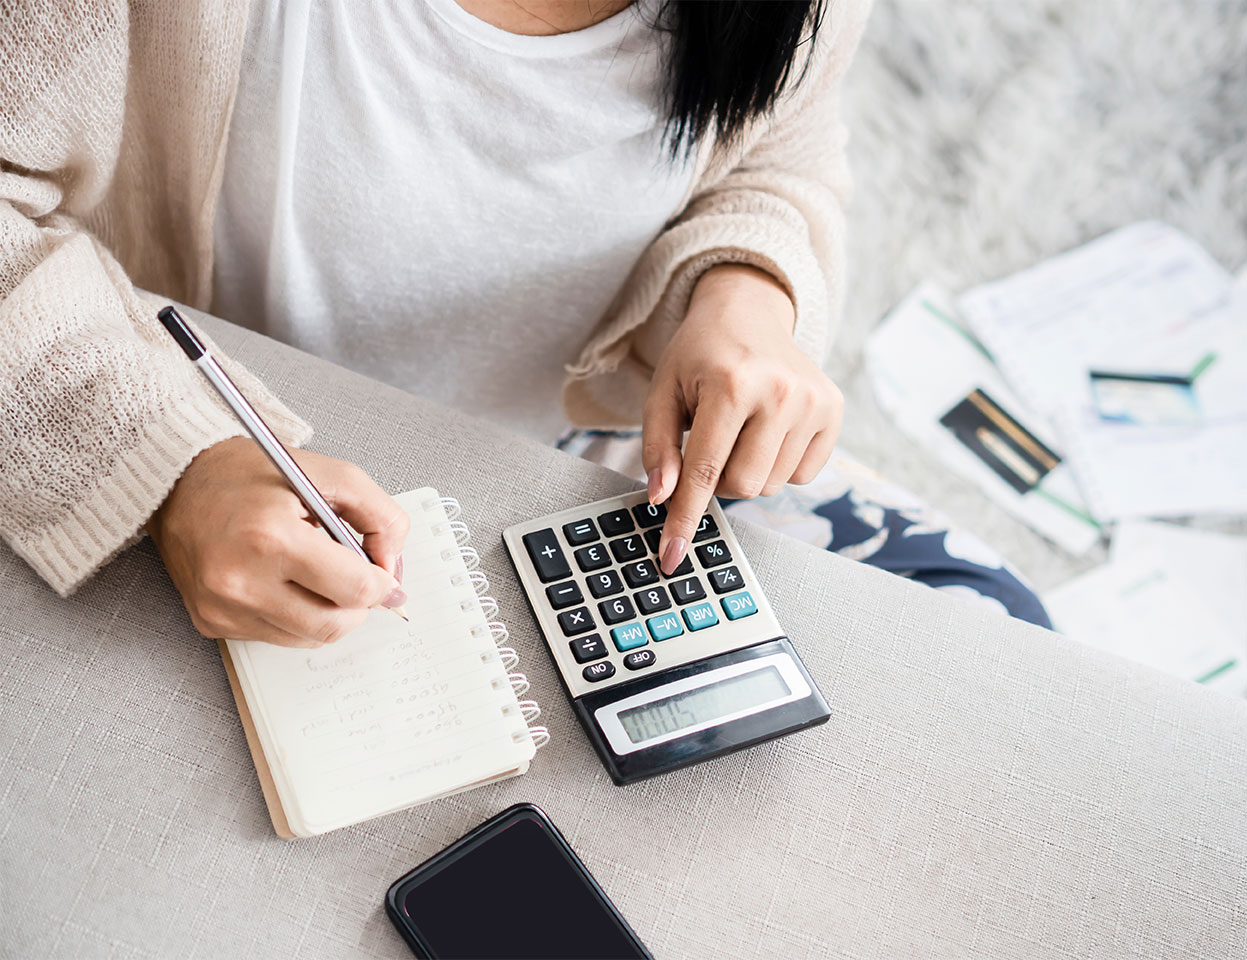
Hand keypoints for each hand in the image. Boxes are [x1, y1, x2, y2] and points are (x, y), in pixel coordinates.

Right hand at [147, 437, 409, 646]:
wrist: (179, 483)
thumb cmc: (254, 475)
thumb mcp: (331, 475)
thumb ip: (380, 517)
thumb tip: (392, 570)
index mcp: (270, 536)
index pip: (354, 589)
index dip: (382, 584)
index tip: (383, 575)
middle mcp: (240, 579)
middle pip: (333, 625)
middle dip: (359, 606)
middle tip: (357, 579)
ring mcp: (222, 607)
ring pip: (308, 638)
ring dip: (329, 613)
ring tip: (318, 574)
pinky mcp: (211, 622)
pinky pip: (277, 637)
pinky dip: (296, 617)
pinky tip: (286, 582)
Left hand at [642, 264, 842, 573]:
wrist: (748, 311)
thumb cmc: (699, 355)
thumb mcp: (662, 392)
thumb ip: (658, 447)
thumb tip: (662, 498)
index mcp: (732, 384)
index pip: (705, 471)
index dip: (684, 518)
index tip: (671, 556)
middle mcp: (781, 392)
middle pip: (742, 486)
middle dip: (718, 479)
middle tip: (710, 442)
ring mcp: (814, 401)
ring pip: (771, 486)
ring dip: (747, 471)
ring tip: (739, 428)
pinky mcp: (834, 410)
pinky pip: (801, 475)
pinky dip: (777, 464)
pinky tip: (767, 429)